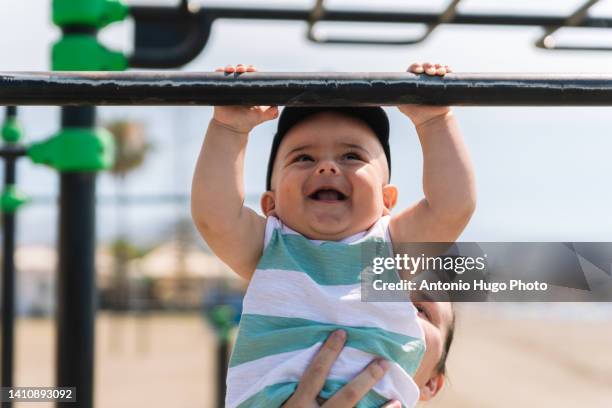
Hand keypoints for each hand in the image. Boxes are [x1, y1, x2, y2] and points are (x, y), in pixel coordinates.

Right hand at [212, 64, 278, 133]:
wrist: (232, 128)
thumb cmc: (248, 121)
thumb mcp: (261, 116)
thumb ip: (271, 113)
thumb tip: (277, 108)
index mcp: (251, 88)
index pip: (252, 75)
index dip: (253, 70)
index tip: (253, 70)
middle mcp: (240, 86)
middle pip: (241, 71)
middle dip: (242, 67)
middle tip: (243, 69)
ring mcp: (230, 86)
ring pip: (230, 71)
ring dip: (231, 67)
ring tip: (232, 69)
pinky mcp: (220, 89)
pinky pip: (218, 76)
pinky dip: (219, 71)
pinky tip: (221, 70)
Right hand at [282, 330, 400, 407]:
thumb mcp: (279, 406)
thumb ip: (292, 395)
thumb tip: (306, 375)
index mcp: (297, 406)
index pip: (315, 373)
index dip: (328, 352)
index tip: (341, 333)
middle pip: (347, 395)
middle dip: (367, 378)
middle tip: (383, 363)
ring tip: (397, 400)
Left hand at [398, 62, 451, 126]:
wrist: (431, 120)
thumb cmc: (415, 113)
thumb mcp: (402, 104)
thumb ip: (396, 96)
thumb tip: (386, 90)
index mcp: (413, 80)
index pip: (413, 68)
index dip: (416, 66)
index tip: (418, 70)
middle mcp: (424, 78)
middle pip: (426, 65)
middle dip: (428, 65)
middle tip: (430, 71)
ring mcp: (435, 79)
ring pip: (437, 67)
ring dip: (438, 66)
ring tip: (440, 71)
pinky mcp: (444, 82)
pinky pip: (447, 72)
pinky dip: (448, 69)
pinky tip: (447, 70)